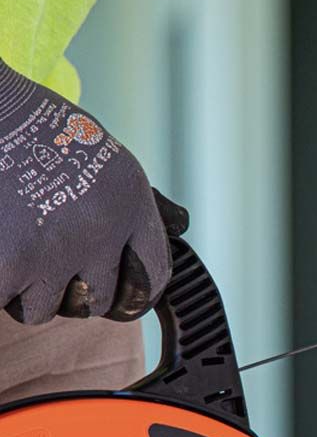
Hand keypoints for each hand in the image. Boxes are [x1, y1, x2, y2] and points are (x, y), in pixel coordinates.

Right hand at [0, 60, 183, 322]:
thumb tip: (180, 225)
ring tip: (9, 242)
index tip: (118, 293)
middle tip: (43, 262)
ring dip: (23, 288)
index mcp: (131, 204)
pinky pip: (2, 299)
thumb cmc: (33, 128)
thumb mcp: (104, 155)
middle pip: (98, 302)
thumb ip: (131, 200)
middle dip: (70, 292)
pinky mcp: (9, 265)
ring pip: (43, 308)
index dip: (134, 291)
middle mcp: (102, 232)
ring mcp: (56, 253)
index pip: (153, 276)